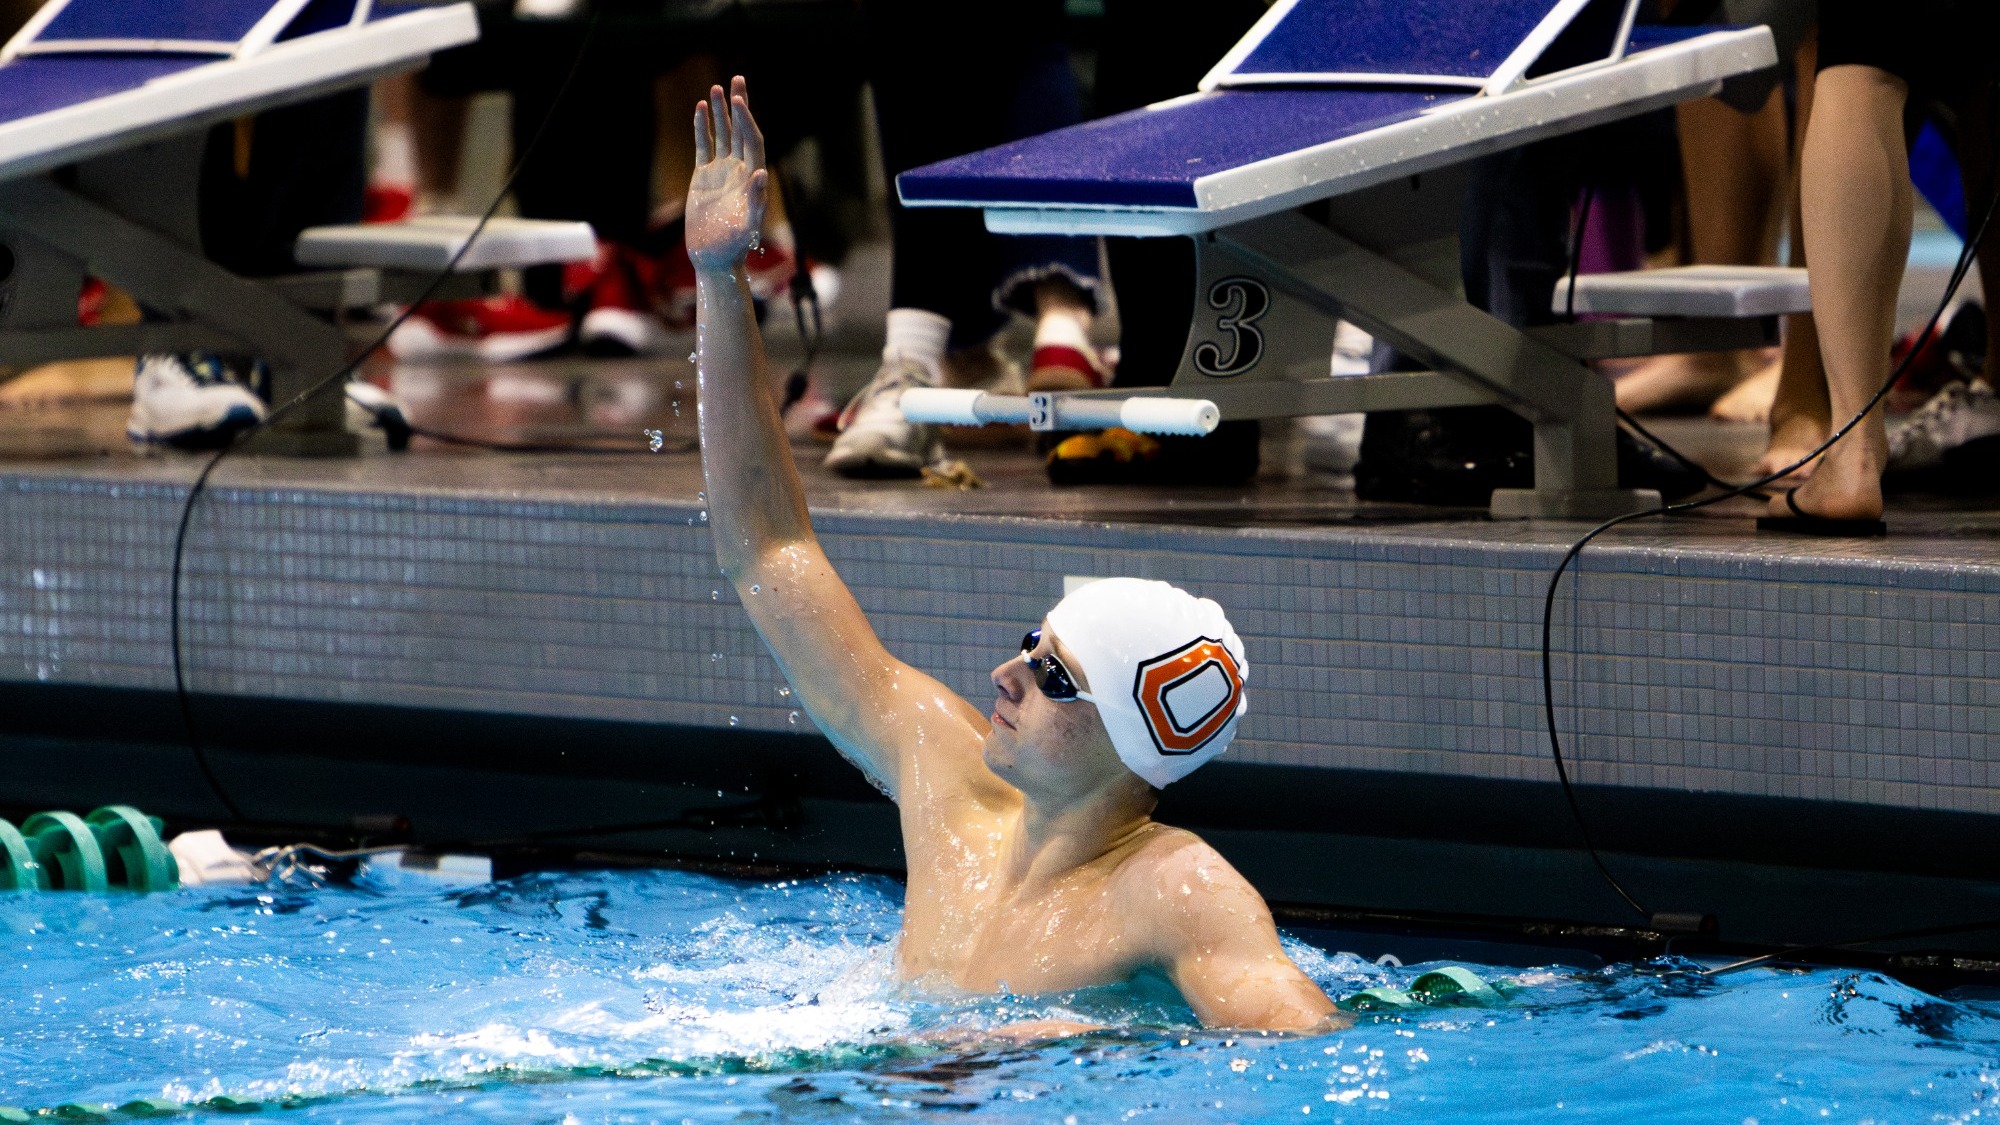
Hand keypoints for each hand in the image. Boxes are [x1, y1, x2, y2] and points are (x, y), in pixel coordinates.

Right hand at [686, 75, 767, 274]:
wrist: (713, 257)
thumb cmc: (733, 246)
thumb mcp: (748, 226)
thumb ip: (756, 201)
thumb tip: (761, 174)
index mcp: (752, 177)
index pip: (751, 140)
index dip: (746, 119)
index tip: (739, 100)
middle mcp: (739, 170)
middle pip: (740, 131)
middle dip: (738, 106)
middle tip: (737, 79)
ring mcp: (721, 172)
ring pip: (722, 135)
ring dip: (721, 112)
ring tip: (717, 88)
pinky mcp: (704, 177)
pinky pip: (704, 147)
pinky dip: (703, 129)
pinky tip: (701, 110)